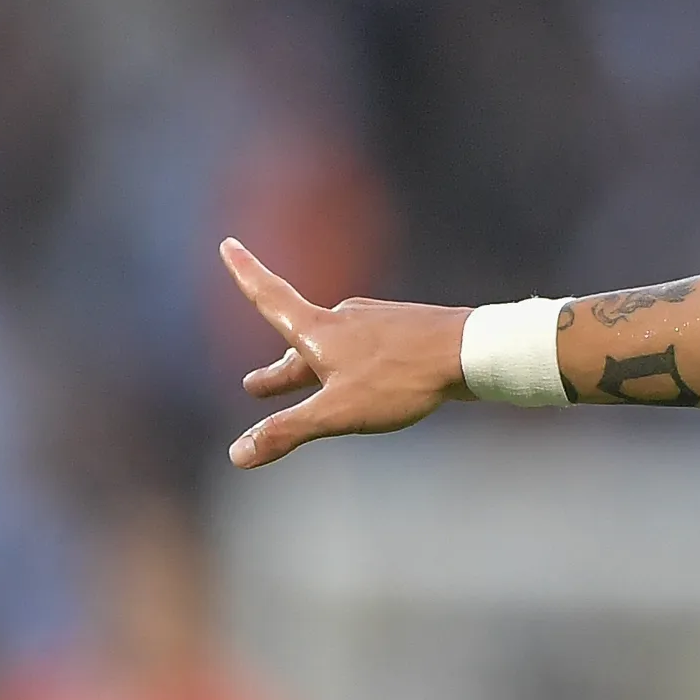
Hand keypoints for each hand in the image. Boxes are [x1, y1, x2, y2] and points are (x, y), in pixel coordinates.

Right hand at [221, 239, 474, 467]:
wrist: (472, 352)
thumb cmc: (402, 379)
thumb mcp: (338, 412)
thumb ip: (288, 431)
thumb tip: (237, 455)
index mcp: (318, 330)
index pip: (269, 297)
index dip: (245, 272)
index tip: (228, 244)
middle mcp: (344, 318)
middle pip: (299, 341)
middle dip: (277, 370)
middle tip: (254, 385)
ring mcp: (377, 323)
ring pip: (334, 347)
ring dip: (314, 367)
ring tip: (306, 383)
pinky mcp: (406, 332)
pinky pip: (367, 350)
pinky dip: (350, 366)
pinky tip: (366, 375)